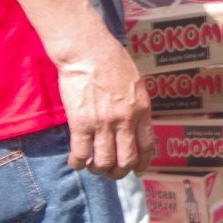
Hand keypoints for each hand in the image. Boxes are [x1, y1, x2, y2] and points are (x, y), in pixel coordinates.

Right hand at [57, 28, 149, 176]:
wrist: (87, 50)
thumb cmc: (111, 60)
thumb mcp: (135, 83)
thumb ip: (136, 104)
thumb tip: (135, 121)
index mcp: (142, 110)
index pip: (147, 146)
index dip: (142, 163)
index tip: (138, 171)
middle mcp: (125, 120)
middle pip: (126, 160)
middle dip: (119, 172)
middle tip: (112, 172)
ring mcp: (103, 123)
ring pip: (104, 162)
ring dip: (98, 170)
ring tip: (92, 167)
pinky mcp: (81, 123)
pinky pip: (80, 153)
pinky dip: (77, 163)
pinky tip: (75, 163)